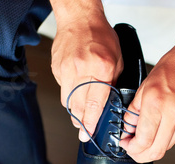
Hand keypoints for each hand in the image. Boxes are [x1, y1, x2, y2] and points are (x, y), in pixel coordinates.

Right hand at [51, 10, 122, 141]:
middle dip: (81, 123)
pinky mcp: (57, 69)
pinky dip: (69, 95)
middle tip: (83, 131)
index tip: (88, 134)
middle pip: (78, 107)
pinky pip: (62, 89)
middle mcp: (81, 70)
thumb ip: (113, 83)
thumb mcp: (117, 60)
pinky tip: (75, 93)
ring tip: (80, 116)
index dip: (90, 123)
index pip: (94, 104)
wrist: (79, 18)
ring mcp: (66, 70)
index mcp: (100, 69)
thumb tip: (108, 103)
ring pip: (67, 101)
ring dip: (74, 111)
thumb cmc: (100, 36)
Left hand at [120, 45, 174, 162]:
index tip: (125, 143)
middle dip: (140, 155)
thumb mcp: (145, 86)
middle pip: (156, 152)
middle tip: (132, 148)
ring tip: (143, 138)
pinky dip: (163, 138)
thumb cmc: (173, 66)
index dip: (131, 147)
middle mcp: (173, 115)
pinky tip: (158, 128)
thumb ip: (134, 110)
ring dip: (152, 147)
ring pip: (166, 147)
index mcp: (157, 104)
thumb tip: (128, 128)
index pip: (143, 141)